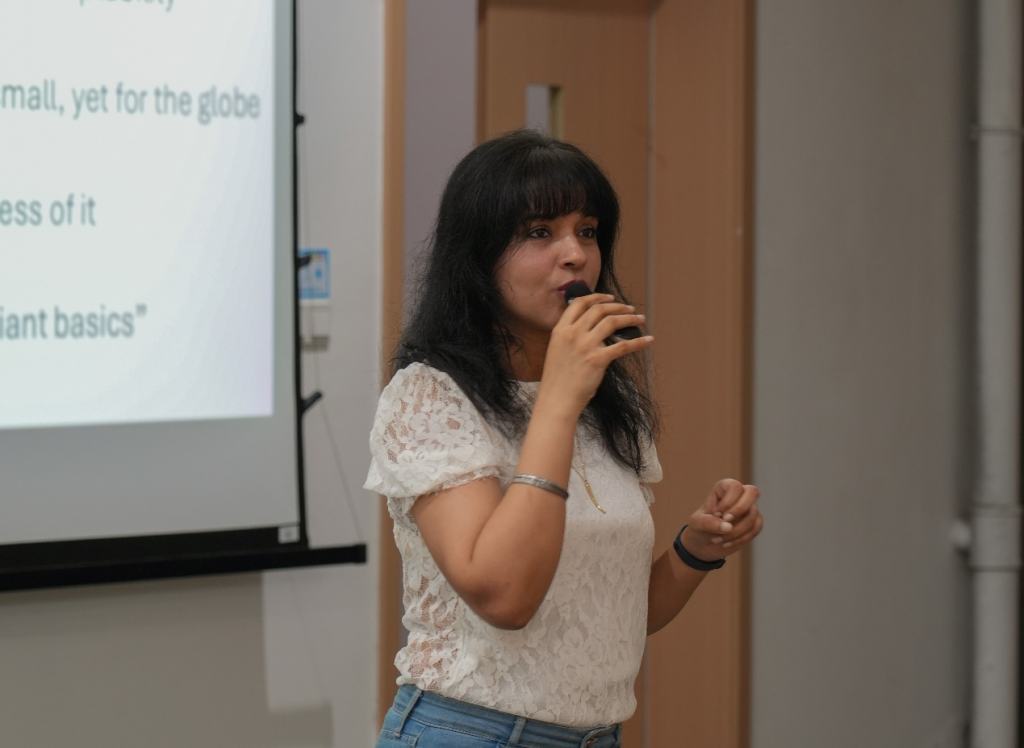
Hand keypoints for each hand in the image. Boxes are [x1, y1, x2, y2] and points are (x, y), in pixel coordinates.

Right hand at [537, 293, 652, 413]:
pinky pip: (623, 346)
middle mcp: (572, 334)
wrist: (557, 399)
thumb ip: (571, 336)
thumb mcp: (557, 350)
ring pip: (612, 322)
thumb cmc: (558, 379)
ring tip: (639, 319)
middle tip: (629, 308)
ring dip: (629, 318)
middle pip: (599, 310)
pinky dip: (639, 342)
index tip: (609, 298)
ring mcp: (585, 346)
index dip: (597, 297)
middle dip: (617, 306)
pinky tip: (648, 340)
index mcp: (560, 330)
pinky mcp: (598, 359)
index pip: (580, 303)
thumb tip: (592, 328)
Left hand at [680, 479, 761, 561]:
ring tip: (717, 539)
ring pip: (752, 516)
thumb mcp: (697, 523)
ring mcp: (749, 508)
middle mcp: (740, 495)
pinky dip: (741, 539)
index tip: (716, 514)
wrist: (704, 542)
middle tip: (725, 521)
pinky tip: (726, 544)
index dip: (728, 501)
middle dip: (740, 509)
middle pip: (752, 492)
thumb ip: (709, 522)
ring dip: (735, 531)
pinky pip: (755, 529)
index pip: (735, 486)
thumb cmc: (700, 526)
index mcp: (724, 488)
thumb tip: (728, 527)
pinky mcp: (754, 523)